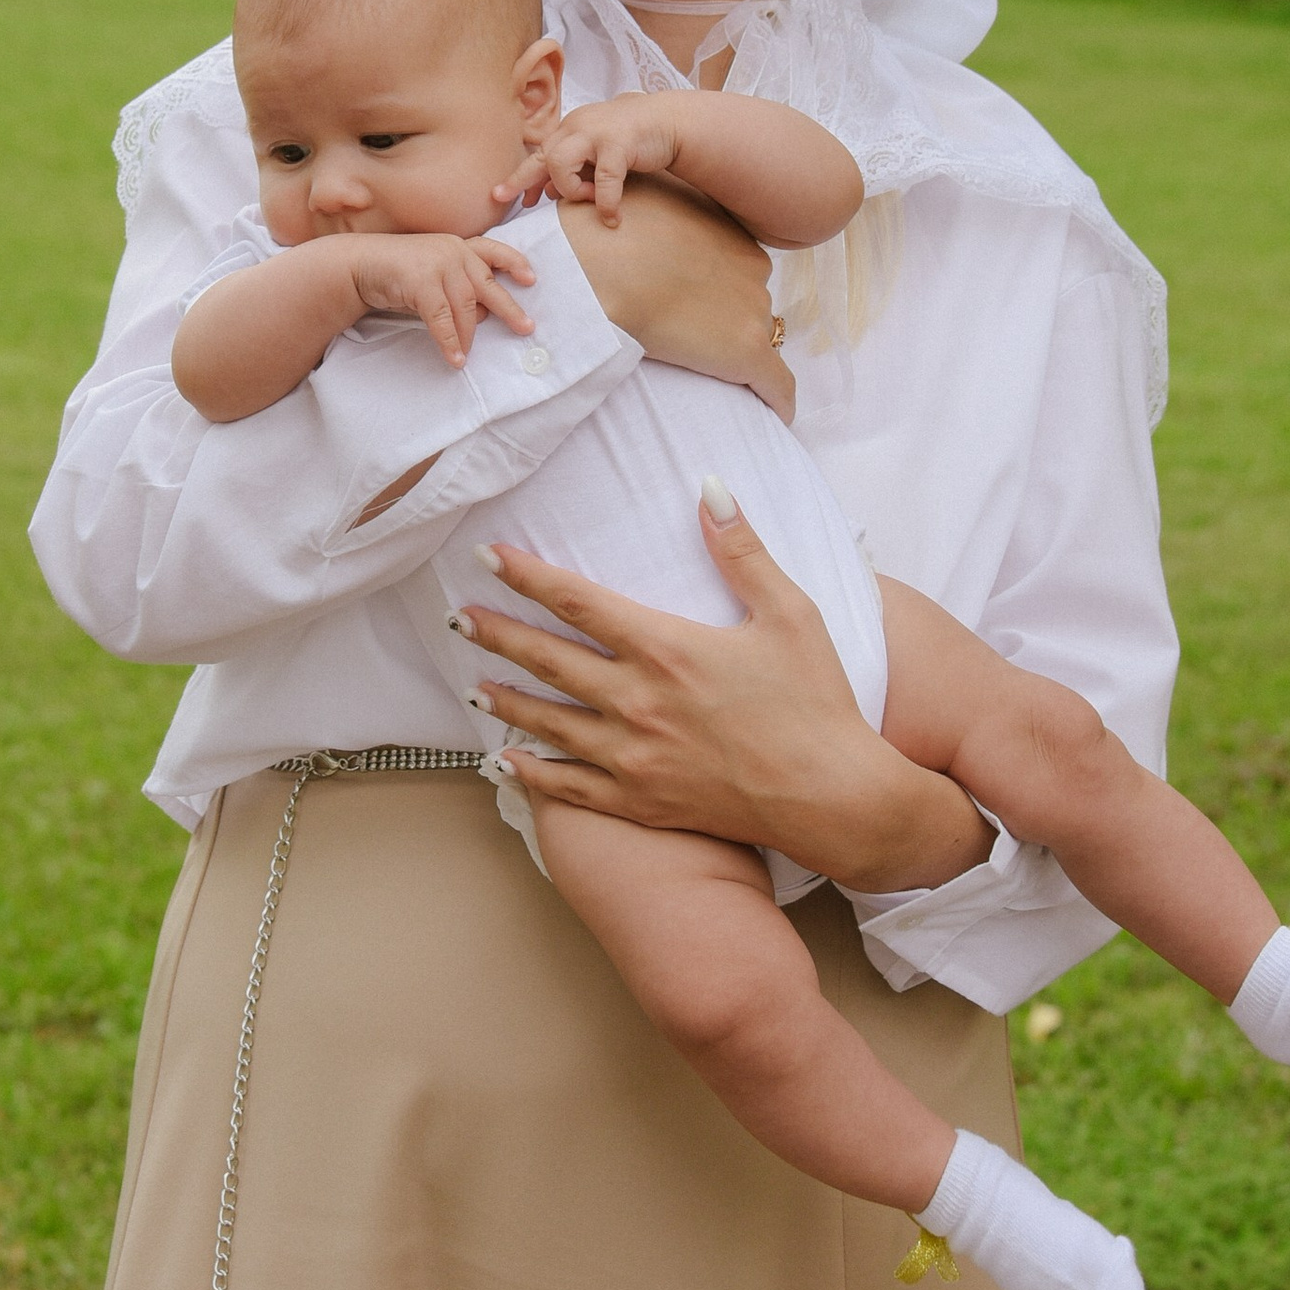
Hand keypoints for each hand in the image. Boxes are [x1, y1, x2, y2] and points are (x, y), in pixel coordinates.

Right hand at [343, 230, 533, 369]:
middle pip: (487, 283)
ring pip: (465, 305)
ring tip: (469, 355)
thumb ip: (459, 292)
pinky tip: (455, 357)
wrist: (358, 265)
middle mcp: (452, 250)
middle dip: (508, 307)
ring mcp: (436, 263)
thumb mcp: (434, 277)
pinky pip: (441, 318)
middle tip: (526, 328)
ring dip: (468, 335)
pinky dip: (449, 340)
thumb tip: (484, 316)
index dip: (515, 264)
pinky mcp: (420, 281)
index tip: (531, 280)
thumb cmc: (398, 274)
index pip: (493, 251)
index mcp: (458, 246)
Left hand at [449, 489, 993, 893]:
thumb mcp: (787, 612)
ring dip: (505, 701)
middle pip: (547, 660)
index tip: (487, 557)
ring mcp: (633, 758)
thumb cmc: (815, 702)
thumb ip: (742, 549)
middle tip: (458, 618)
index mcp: (665, 648)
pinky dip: (531, 775)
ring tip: (472, 686)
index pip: (576, 601)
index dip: (526, 576)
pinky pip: (569, 789)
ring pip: (548, 723)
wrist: (832, 797)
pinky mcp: (641, 803)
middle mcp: (636, 703)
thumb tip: (709, 486)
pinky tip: (505, 762)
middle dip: (498, 635)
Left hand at [518, 91, 686, 225]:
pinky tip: (612, 218)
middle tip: (521, 205)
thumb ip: (573, 167)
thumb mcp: (595, 152)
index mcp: (569, 129)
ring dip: (571, 190)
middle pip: (543, 157)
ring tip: (589, 199)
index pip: (538, 153)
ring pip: (560, 164)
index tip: (502, 195)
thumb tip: (544, 191)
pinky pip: (603, 180)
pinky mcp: (619, 143)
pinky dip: (605, 203)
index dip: (520, 177)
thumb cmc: (630, 139)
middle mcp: (577, 126)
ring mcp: (596, 133)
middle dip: (525, 181)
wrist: (667, 121)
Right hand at [559, 176, 794, 422]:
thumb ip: (659, 204)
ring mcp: (752, 310)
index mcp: (729, 231)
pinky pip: (778, 385)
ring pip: (757, 337)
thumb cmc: (603, 230)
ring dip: (738, 350)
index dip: (714, 284)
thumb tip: (644, 211)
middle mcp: (752, 266)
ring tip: (713, 373)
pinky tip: (777, 417)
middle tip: (689, 331)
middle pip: (749, 298)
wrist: (597, 265)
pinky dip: (778, 400)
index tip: (692, 299)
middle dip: (726, 313)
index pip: (736, 264)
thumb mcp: (640, 197)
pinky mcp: (748, 354)